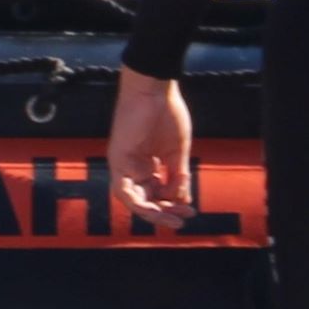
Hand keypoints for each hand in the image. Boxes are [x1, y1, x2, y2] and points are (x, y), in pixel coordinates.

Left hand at [110, 66, 198, 233]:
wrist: (155, 88)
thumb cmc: (167, 112)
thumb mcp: (177, 151)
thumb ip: (178, 176)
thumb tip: (182, 200)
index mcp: (148, 165)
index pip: (157, 194)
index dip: (172, 205)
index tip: (191, 210)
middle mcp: (134, 167)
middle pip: (145, 200)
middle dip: (164, 212)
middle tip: (182, 220)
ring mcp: (123, 164)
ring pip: (132, 200)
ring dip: (151, 212)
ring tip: (171, 218)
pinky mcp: (117, 158)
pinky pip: (121, 188)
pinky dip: (135, 201)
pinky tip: (152, 208)